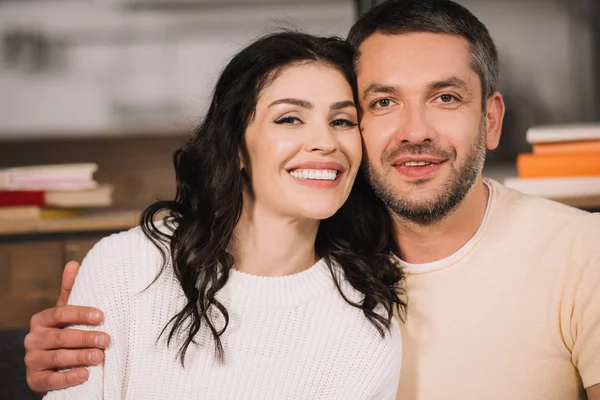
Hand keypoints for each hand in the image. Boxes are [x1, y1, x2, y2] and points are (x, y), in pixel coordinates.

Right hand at [24, 261, 109, 395]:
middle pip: (61, 337)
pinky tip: (85, 375)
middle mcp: (34, 339)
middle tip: (106, 339)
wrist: (51, 365)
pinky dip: (68, 377)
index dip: (80, 313)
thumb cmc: (64, 333)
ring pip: (57, 357)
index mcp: (42, 320)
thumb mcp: (66, 313)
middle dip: (85, 338)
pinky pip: (51, 379)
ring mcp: (33, 360)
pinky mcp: (36, 379)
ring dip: (79, 357)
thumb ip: (71, 291)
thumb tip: (74, 264)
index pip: (60, 313)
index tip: (101, 316)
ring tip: (99, 356)